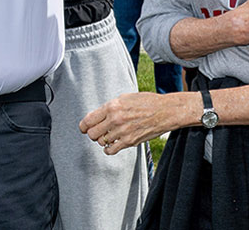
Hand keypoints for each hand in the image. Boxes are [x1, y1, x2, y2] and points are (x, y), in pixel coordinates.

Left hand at [80, 92, 195, 154]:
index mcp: (112, 106)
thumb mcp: (125, 98)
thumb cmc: (146, 102)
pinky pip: (111, 150)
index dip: (83, 126)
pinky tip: (112, 145)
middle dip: (92, 134)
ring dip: (102, 140)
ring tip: (108, 136)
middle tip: (97, 132)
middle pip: (92, 133)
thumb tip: (97, 116)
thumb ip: (109, 107)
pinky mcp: (130, 141)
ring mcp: (122, 131)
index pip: (88, 120)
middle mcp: (115, 119)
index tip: (84, 128)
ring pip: (101, 142)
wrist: (165, 111)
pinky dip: (108, 149)